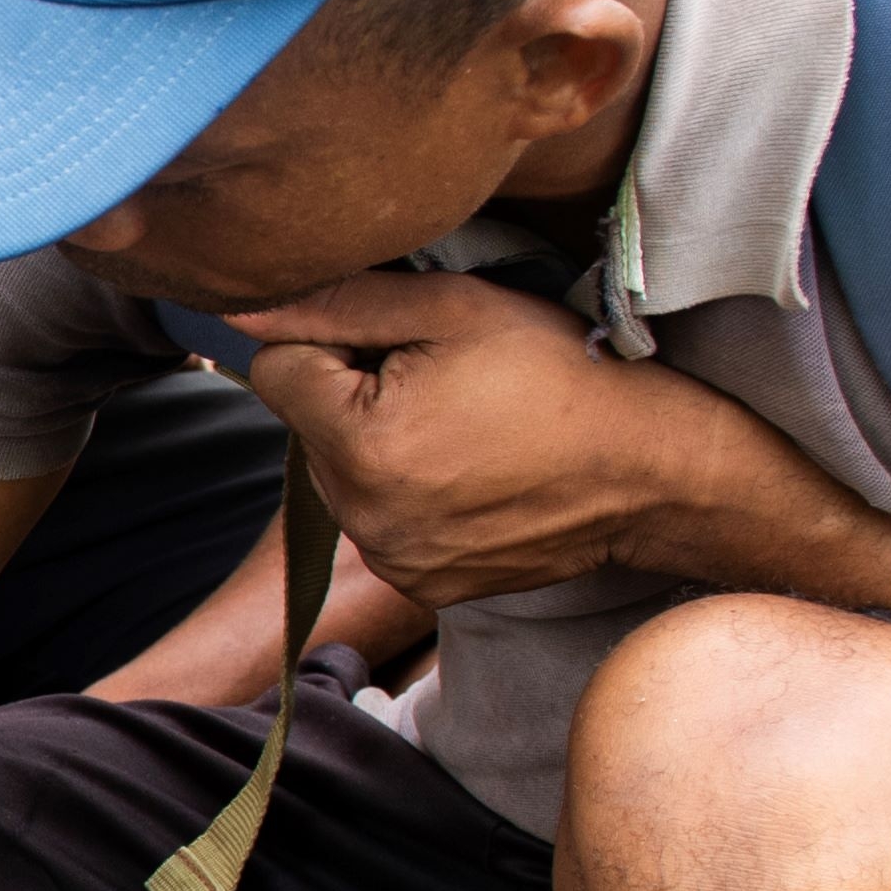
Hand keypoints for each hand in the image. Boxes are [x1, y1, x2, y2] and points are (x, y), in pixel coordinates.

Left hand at [221, 270, 808, 610]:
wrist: (651, 471)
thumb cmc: (561, 374)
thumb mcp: (454, 310)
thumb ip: (337, 303)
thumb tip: (240, 306)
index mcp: (359, 444)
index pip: (276, 368)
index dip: (332, 338)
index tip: (401, 340)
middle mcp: (362, 516)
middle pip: (305, 425)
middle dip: (352, 393)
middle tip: (443, 381)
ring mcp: (392, 559)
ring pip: (338, 474)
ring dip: (376, 444)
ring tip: (462, 427)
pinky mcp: (422, 586)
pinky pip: (379, 521)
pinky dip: (407, 493)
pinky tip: (471, 473)